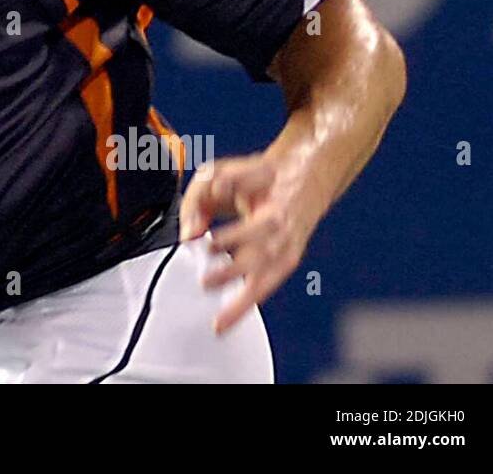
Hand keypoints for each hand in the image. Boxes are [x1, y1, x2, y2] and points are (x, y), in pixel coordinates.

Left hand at [178, 151, 323, 333]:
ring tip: (220, 322)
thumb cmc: (260, 179)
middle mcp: (285, 232)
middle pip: (263, 258)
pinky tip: (230, 317)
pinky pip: (266, 287)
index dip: (234, 237)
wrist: (301, 182)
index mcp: (275, 206)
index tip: (209, 244)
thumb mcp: (229, 171)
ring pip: (267, 282)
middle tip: (207, 282)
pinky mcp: (286, 263)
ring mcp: (288, 250)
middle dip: (234, 272)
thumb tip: (191, 228)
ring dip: (242, 303)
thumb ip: (206, 191)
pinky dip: (249, 302)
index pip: (257, 226)